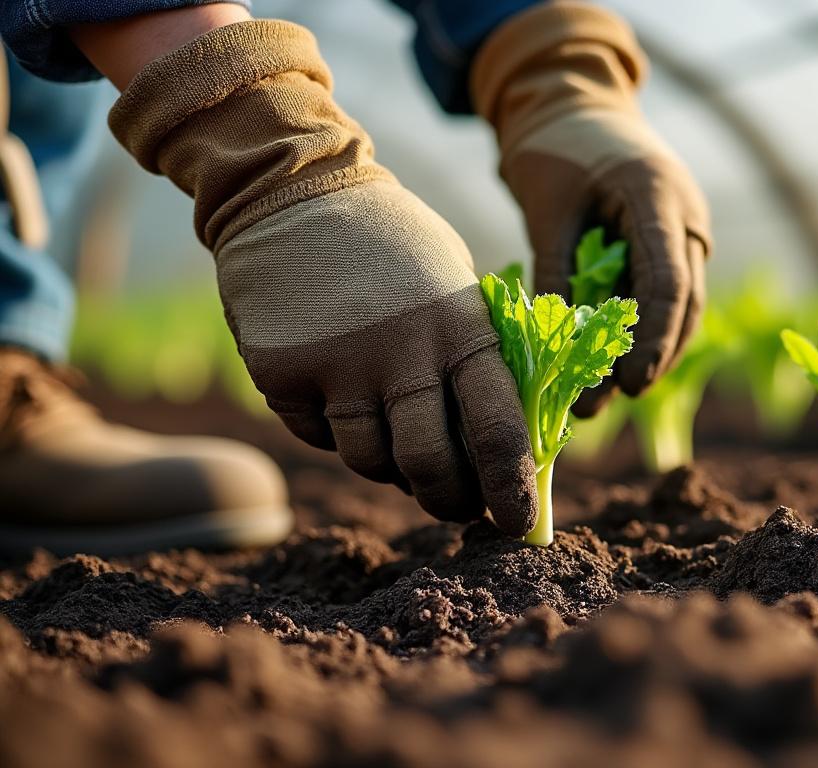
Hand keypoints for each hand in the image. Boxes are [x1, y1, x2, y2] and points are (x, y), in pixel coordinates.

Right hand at [105, 20, 536, 533]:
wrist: (293, 193)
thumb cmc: (395, 249)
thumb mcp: (455, 287)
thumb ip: (477, 360)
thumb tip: (506, 454)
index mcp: (462, 329)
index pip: (498, 431)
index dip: (511, 490)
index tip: (518, 523)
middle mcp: (402, 354)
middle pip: (431, 467)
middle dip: (451, 501)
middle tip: (460, 508)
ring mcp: (338, 367)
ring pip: (371, 461)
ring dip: (393, 469)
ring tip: (401, 442)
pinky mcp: (284, 374)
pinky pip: (320, 437)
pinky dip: (338, 433)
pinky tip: (344, 395)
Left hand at [473, 2, 710, 414]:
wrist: (572, 102)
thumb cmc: (554, 146)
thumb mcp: (547, 211)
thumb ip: (558, 275)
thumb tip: (557, 349)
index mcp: (658, 196)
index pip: (669, 282)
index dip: (653, 339)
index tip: (629, 383)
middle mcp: (684, 216)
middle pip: (684, 303)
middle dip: (651, 357)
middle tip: (610, 402)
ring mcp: (684, 229)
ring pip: (679, 306)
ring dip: (646, 350)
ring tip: (602, 396)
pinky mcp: (670, 242)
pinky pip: (660, 293)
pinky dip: (637, 327)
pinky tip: (607, 363)